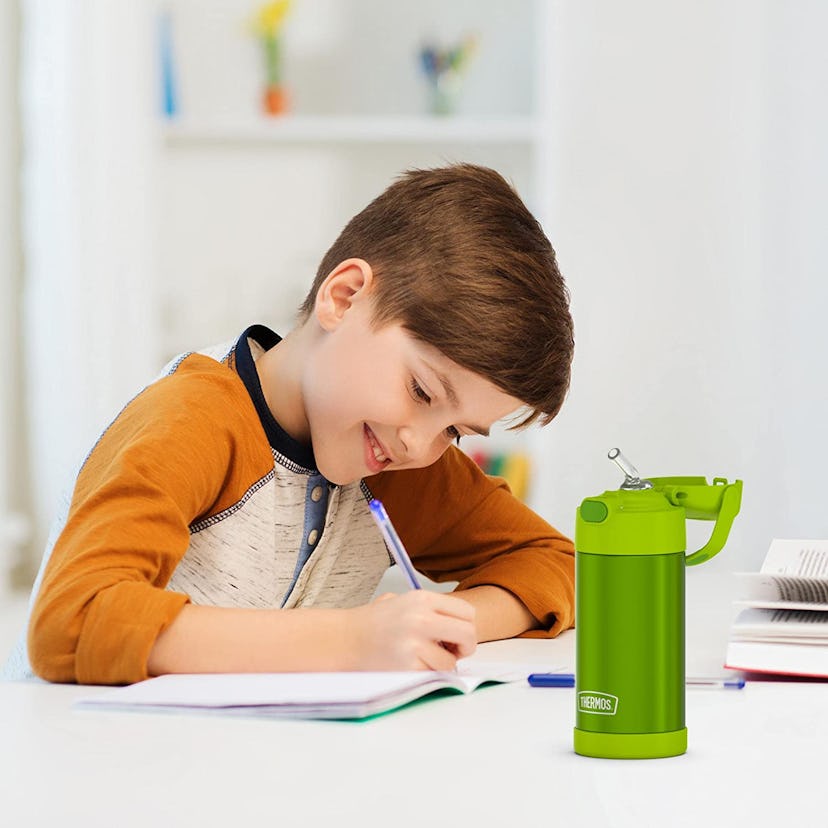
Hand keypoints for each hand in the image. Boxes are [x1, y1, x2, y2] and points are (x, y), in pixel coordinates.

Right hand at [349, 591, 476, 671]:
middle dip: (466, 647)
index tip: (457, 634)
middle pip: (468, 634)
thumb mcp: (402, 601)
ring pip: (451, 662)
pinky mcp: (407, 667)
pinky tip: (409, 665)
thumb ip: (430, 609)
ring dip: (441, 664)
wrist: (343, 639)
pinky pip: (432, 675)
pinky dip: (425, 674)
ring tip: (422, 658)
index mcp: (422, 599)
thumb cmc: (372, 622)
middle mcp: (421, 618)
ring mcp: (414, 644)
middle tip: (454, 651)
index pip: (467, 612)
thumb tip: (460, 623)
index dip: (466, 625)